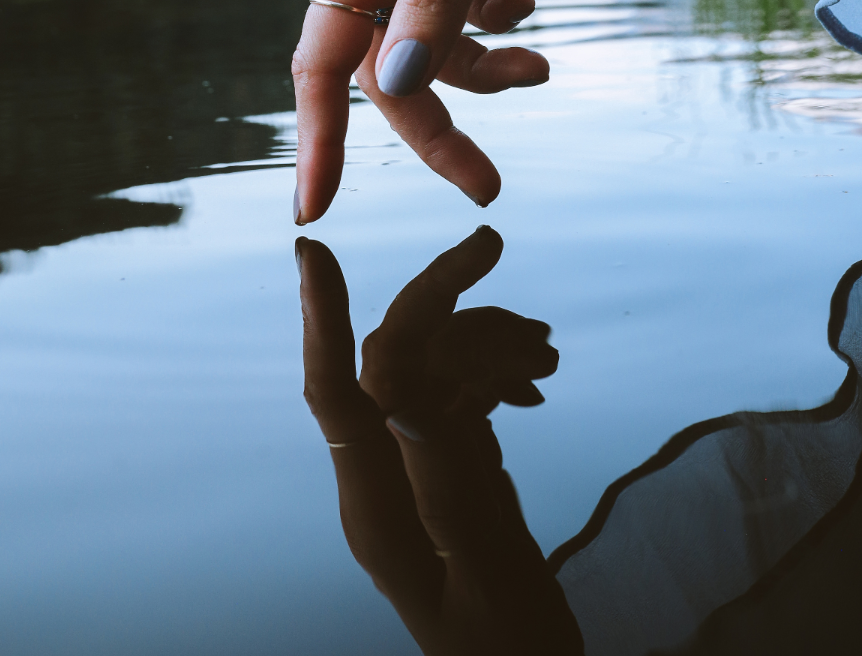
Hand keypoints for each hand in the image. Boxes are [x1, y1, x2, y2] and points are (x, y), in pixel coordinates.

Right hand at [292, 0, 571, 222]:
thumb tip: (397, 88)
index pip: (323, 67)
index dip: (319, 142)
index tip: (315, 213)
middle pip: (388, 71)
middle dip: (439, 128)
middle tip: (490, 188)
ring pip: (427, 41)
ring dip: (483, 66)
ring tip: (546, 64)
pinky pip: (451, 2)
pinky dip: (488, 18)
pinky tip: (528, 5)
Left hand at [298, 226, 583, 655]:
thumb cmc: (508, 651)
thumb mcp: (488, 578)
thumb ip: (450, 492)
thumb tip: (410, 399)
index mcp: (375, 508)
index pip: (334, 395)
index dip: (320, 320)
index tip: (314, 251)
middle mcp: (382, 473)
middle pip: (393, 360)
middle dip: (438, 299)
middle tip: (490, 245)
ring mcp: (414, 463)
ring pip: (433, 364)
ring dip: (485, 338)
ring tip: (548, 351)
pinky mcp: (447, 459)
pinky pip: (460, 388)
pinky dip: (497, 369)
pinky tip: (536, 380)